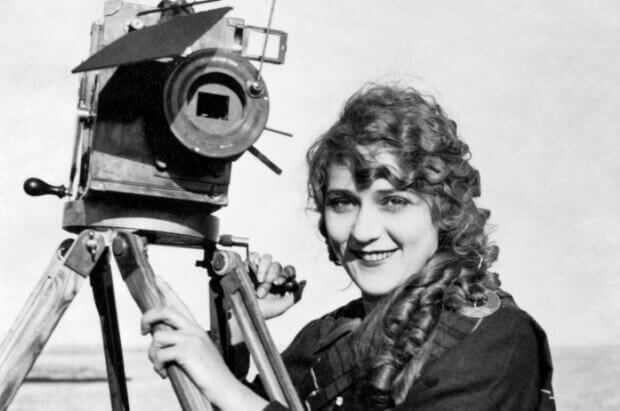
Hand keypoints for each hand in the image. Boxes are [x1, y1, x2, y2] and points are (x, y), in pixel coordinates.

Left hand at [142, 278, 269, 409]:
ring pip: (157, 337)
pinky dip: (157, 366)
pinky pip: (160, 354)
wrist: (224, 387)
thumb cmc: (208, 373)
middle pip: (164, 311)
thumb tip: (157, 337)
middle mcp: (194, 329)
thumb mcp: (195, 353)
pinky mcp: (187, 351)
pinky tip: (164, 374)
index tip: (157, 278)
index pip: (179, 303)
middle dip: (147, 318)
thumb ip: (179, 342)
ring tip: (160, 366)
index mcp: (195, 328)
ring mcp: (191, 338)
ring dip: (152, 355)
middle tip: (142, 331)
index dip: (166, 290)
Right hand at [248, 252, 305, 319]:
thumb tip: (304, 282)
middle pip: (277, 265)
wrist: (243, 312)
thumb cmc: (261, 312)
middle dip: (271, 277)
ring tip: (258, 280)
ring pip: (268, 258)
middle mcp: (271, 274)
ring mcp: (260, 269)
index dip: (286, 273)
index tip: (278, 283)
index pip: (289, 270)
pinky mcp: (248, 266)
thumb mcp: (281, 307)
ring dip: (264, 269)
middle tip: (263, 290)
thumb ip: (295, 296)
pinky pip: (254, 255)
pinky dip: (254, 259)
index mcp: (281, 282)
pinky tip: (252, 270)